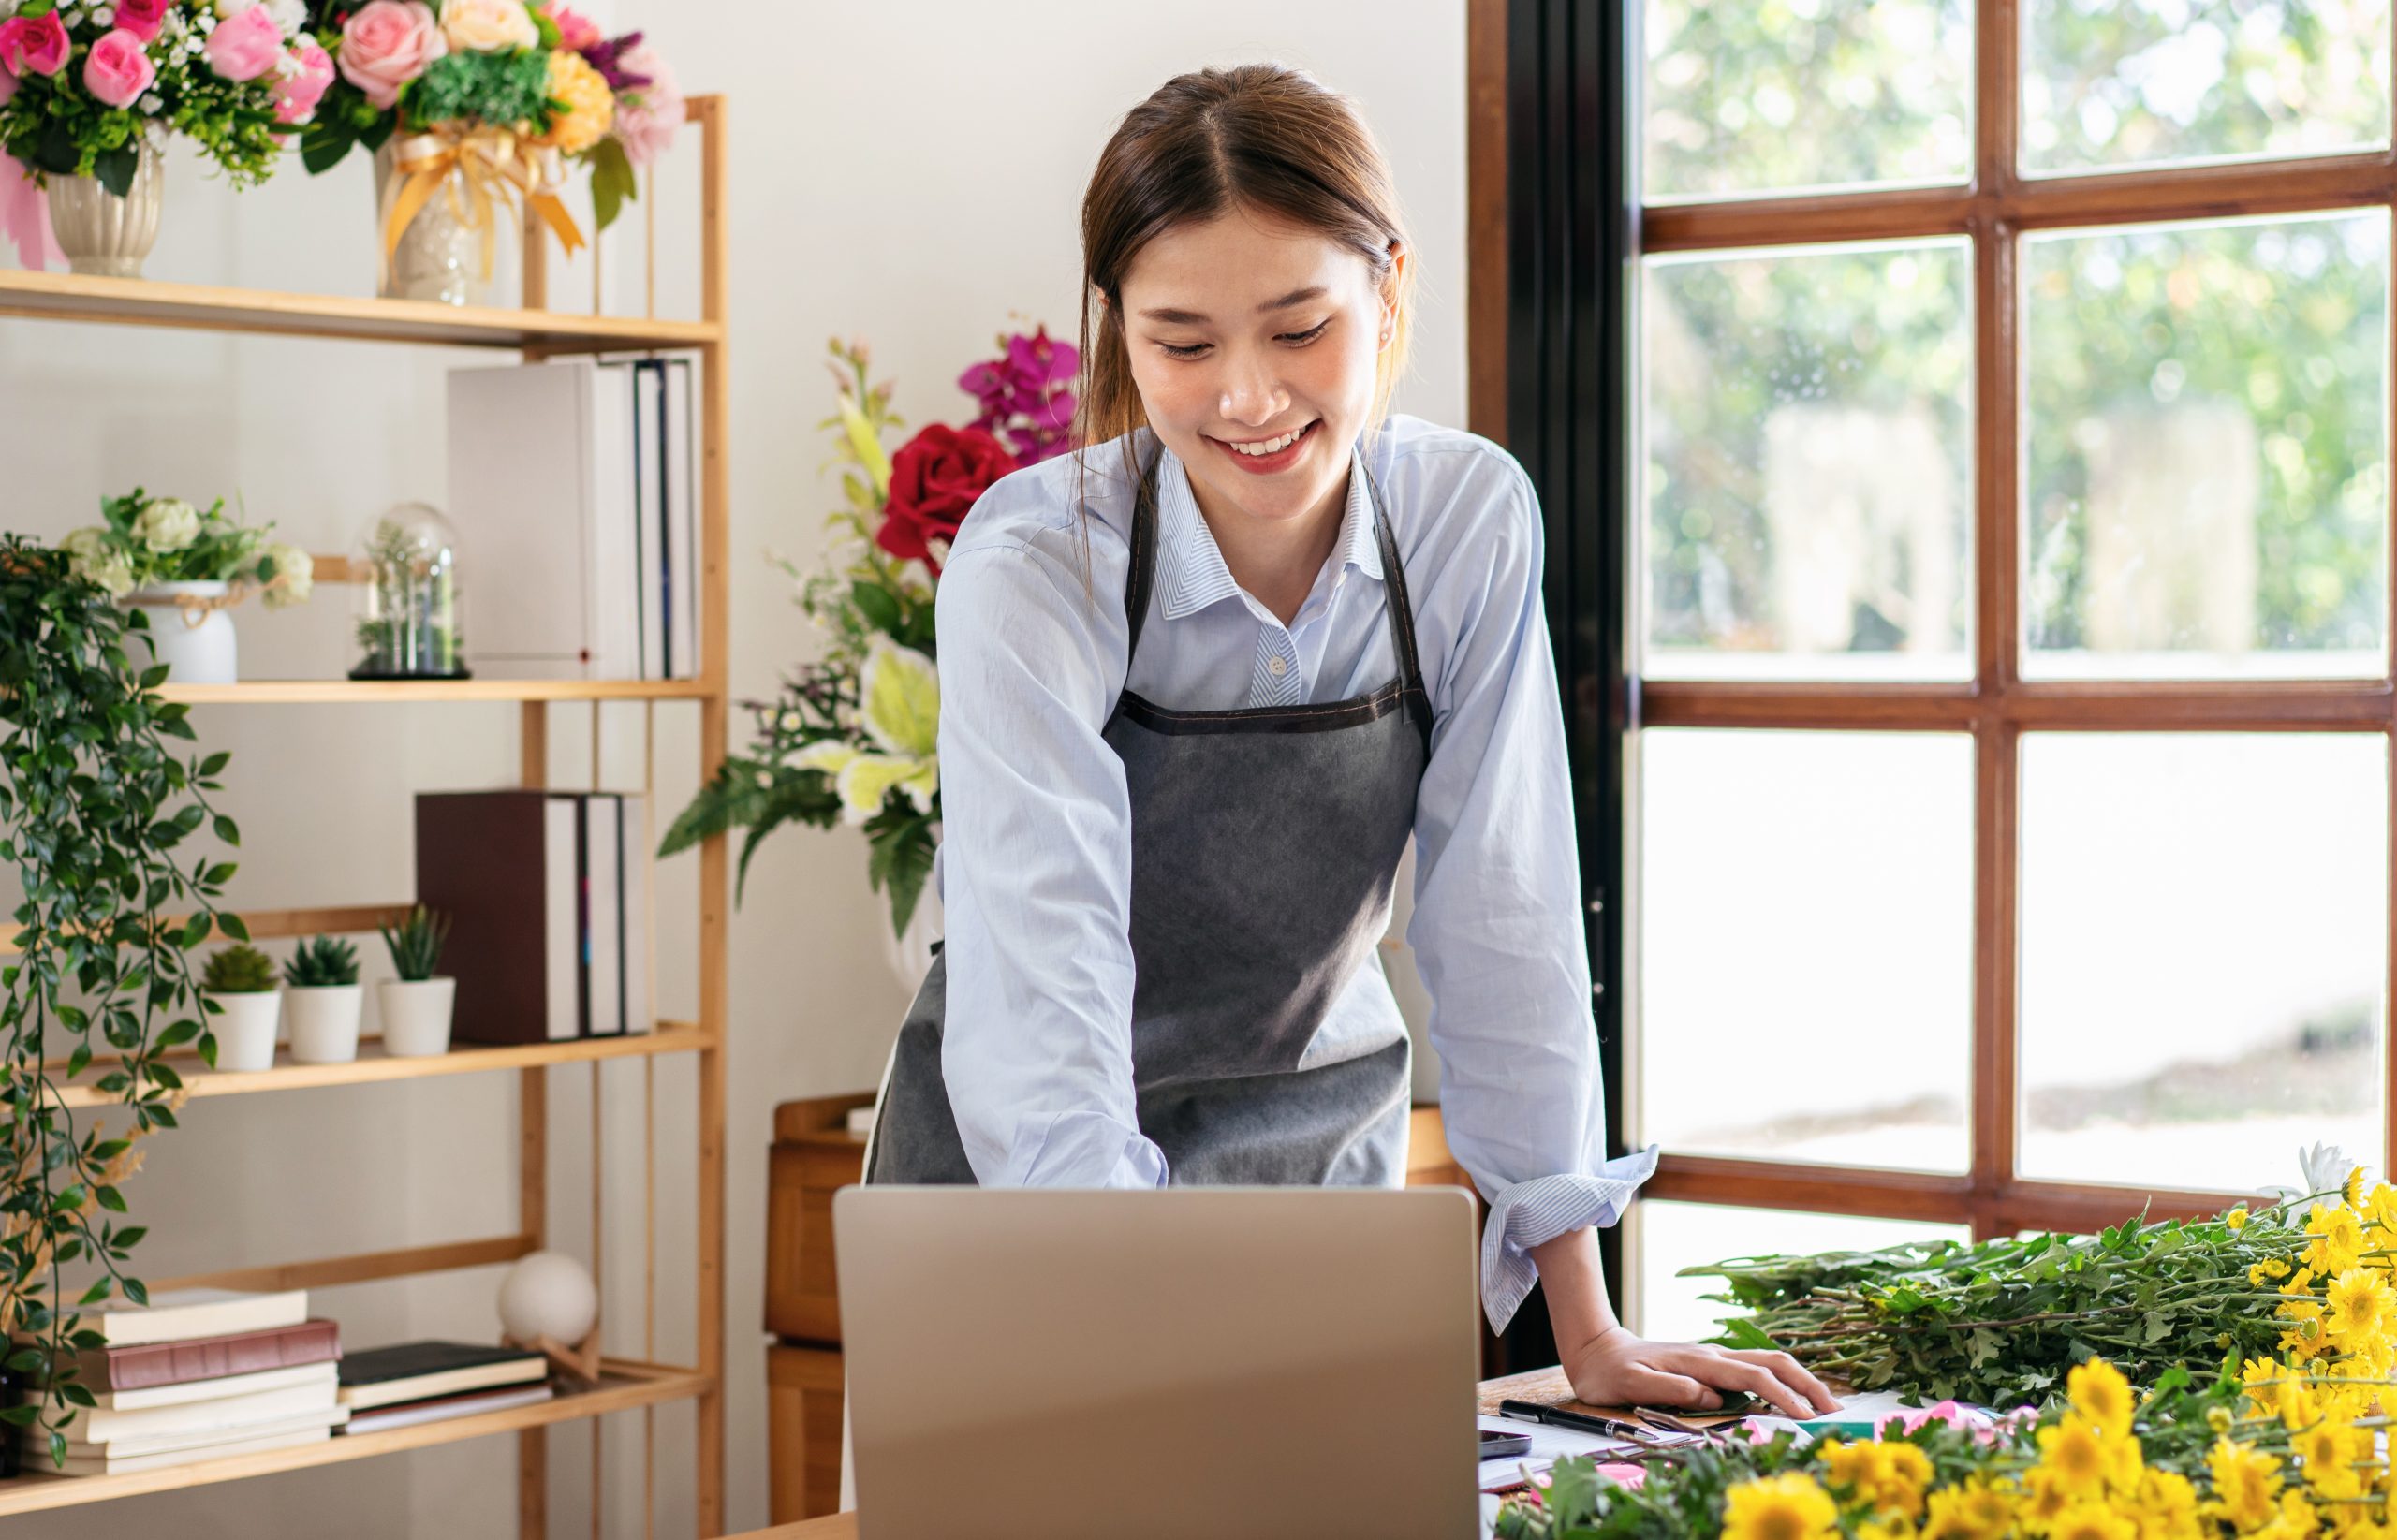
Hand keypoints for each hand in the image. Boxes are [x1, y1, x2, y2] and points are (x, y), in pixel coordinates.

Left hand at [1559, 1325, 1842, 1420]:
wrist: (1598, 1349)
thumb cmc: (1611, 1372)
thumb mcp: (1630, 1384)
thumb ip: (1669, 1388)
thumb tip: (1711, 1395)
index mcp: (1698, 1360)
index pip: (1752, 1376)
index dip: (1782, 1396)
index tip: (1806, 1418)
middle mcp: (1712, 1354)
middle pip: (1772, 1362)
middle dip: (1807, 1383)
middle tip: (1835, 1410)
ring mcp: (1714, 1357)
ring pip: (1768, 1361)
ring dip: (1800, 1379)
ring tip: (1825, 1404)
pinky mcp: (1712, 1364)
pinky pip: (1756, 1367)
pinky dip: (1783, 1378)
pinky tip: (1794, 1394)